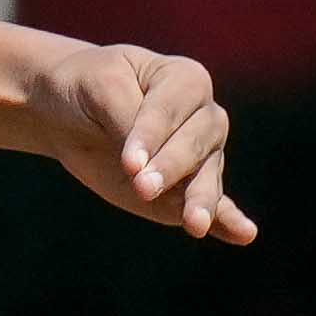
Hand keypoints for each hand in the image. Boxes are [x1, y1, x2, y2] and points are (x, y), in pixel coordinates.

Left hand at [44, 44, 256, 244]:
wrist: (70, 112)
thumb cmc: (88, 88)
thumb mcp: (99, 89)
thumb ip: (125, 118)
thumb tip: (144, 162)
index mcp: (186, 80)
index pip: (172, 110)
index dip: (151, 136)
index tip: (129, 162)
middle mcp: (203, 117)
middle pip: (198, 145)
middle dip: (171, 168)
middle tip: (143, 187)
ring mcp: (199, 157)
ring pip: (206, 178)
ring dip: (201, 201)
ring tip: (196, 224)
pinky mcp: (186, 192)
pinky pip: (216, 207)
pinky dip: (228, 221)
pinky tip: (245, 235)